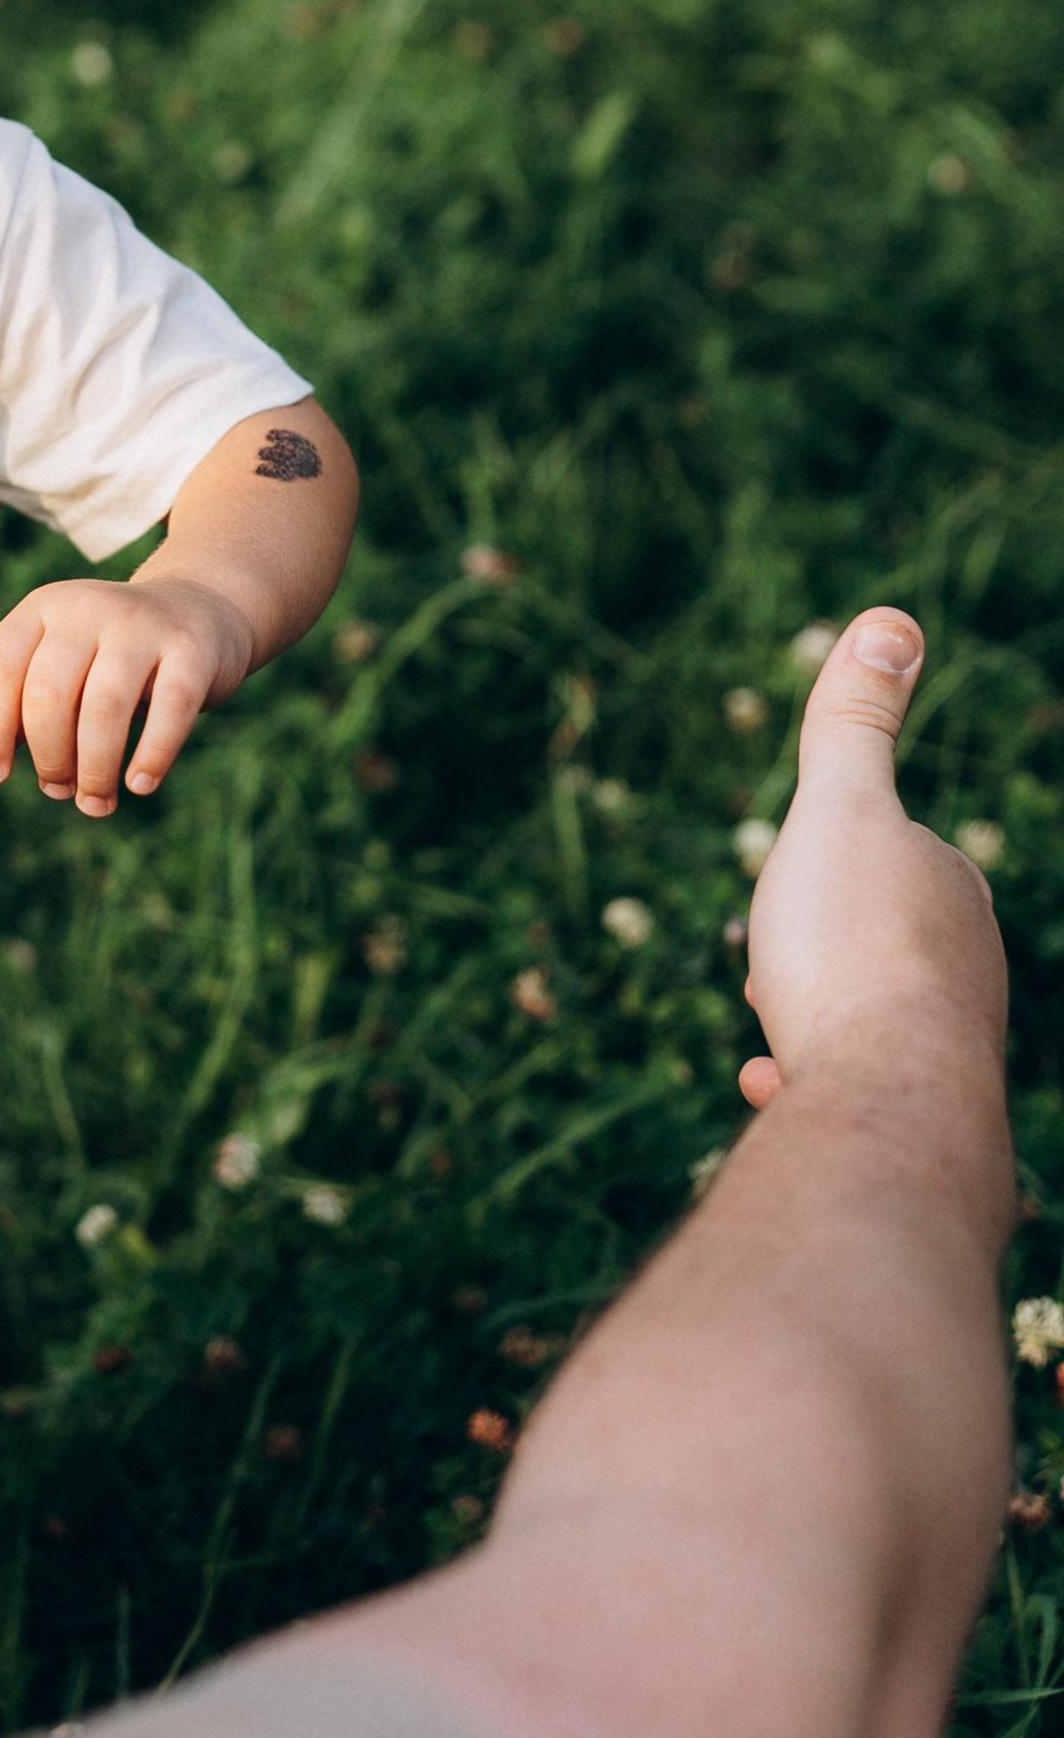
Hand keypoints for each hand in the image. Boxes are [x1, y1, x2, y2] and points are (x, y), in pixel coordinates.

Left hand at [0, 574, 255, 814]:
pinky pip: (170, 710)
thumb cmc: (110, 655)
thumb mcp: (58, 671)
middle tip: (59, 790)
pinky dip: (152, 755)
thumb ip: (12, 710)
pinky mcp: (191, 648)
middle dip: (48, 756)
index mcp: (44, 608)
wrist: (198, 611)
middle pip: (49, 693)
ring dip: (94, 769)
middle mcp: (88, 607)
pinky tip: (139, 785)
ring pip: (105, 706)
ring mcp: (143, 624)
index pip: (1, 665)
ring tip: (94, 803)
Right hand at [738, 610, 1004, 1110]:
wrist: (887, 1100)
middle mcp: (967, 973)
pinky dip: (806, 1078)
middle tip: (771, 958)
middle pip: (878, 941)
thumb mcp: (837, 809)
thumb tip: (892, 619)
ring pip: (867, 1018)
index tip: (793, 882)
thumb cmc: (855, 946)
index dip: (834, 864)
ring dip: (813, 1015)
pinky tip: (769, 1084)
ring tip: (772, 1027)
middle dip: (820, 947)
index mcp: (952, 895)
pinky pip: (852, 1087)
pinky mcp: (916, 1118)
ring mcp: (947, 1049)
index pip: (898, 860)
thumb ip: (854, 723)